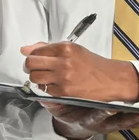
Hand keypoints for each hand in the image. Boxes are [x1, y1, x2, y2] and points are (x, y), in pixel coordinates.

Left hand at [21, 41, 138, 102]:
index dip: (32, 55)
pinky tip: (55, 84)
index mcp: (65, 48)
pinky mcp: (64, 91)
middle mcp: (63, 61)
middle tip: (35, 67)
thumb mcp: (73, 49)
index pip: (36, 50)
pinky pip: (45, 89)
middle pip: (31, 63)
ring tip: (45, 76)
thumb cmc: (93, 64)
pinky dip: (46, 87)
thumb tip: (27, 49)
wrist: (110, 79)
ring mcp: (62, 77)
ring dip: (36, 77)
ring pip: (35, 77)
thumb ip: (50, 48)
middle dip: (30, 66)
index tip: (33, 57)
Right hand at [39, 102, 138, 139]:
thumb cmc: (66, 112)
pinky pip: (137, 122)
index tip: (109, 108)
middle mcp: (102, 123)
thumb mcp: (56, 107)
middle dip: (134, 118)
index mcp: (87, 118)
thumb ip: (52, 101)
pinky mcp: (121, 122)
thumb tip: (44, 95)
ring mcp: (113, 124)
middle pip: (120, 122)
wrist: (72, 126)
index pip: (95, 115)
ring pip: (132, 123)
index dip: (103, 113)